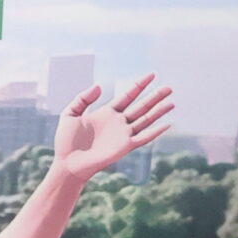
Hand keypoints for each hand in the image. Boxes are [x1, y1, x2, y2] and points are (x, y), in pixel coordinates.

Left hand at [52, 75, 173, 184]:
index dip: (139, 85)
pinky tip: (167, 124)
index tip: (151, 75)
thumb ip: (83, 98)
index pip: (128, 96)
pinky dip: (155, 132)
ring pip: (145, 120)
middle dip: (154, 97)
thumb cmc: (66, 141)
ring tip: (171, 102)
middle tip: (169, 88)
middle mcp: (118, 123)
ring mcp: (123, 134)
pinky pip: (143, 137)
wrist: (68, 163)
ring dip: (158, 111)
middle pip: (141, 106)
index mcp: (107, 113)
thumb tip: (99, 86)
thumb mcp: (70, 114)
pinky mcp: (125, 146)